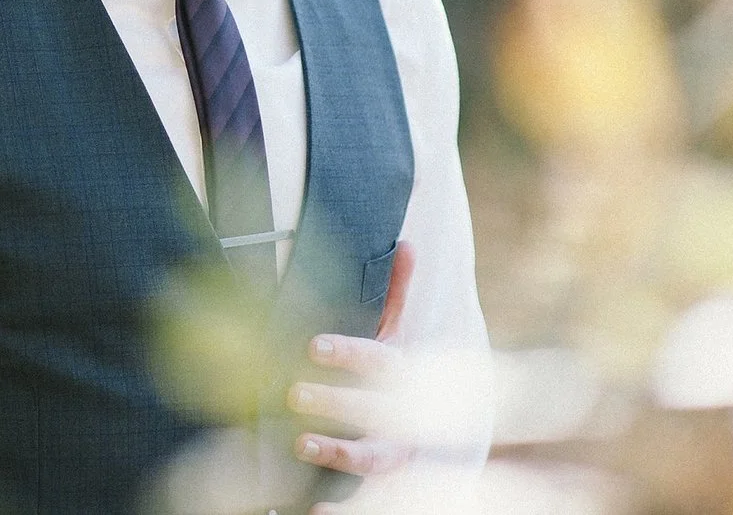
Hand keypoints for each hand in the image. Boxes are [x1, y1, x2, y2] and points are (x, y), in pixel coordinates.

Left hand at [299, 242, 416, 508]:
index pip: (379, 361)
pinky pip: (365, 506)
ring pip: (372, 459)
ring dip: (338, 451)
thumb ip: (400, 295)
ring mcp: (395, 456)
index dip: (349, 352)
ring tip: (300, 443)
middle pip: (373, 411)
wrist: (440, 439)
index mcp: (405, 377)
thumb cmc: (406, 377)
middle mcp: (405, 419)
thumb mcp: (404, 336)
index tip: (313, 344)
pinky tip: (312, 513)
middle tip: (292, 390)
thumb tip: (409, 243)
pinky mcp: (384, 490)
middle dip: (337, 402)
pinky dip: (341, 514)